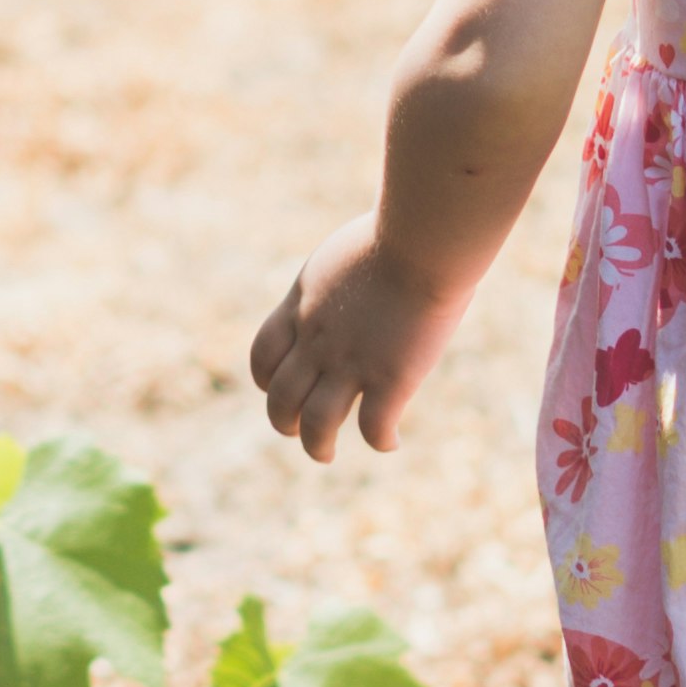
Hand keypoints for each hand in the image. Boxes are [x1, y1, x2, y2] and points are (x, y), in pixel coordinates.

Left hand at [249, 218, 465, 463]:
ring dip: (317, 446)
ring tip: (325, 454)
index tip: (280, 390)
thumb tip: (354, 286)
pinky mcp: (390, 378)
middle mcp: (316, 341)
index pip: (262, 356)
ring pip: (315, 425)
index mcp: (301, 307)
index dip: (266, 381)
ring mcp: (350, 362)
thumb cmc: (397, 232)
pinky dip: (380, 442)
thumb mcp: (344, 254)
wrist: (422, 239)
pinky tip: (390, 442)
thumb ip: (339, 280)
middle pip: (280, 399)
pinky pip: (373, 428)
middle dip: (284, 423)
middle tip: (300, 432)